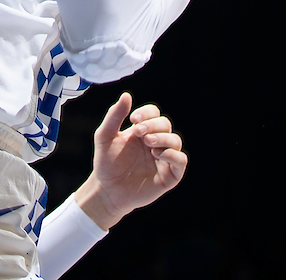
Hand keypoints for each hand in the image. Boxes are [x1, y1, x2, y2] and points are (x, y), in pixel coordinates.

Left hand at [74, 92, 187, 230]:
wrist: (107, 190)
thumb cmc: (106, 163)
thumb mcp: (105, 136)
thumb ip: (114, 116)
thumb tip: (126, 95)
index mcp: (142, 131)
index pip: (154, 113)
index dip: (148, 113)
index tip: (134, 119)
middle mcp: (155, 142)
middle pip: (165, 124)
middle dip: (154, 125)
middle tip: (139, 132)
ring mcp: (163, 158)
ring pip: (175, 140)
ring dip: (163, 138)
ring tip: (148, 143)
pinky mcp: (169, 175)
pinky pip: (180, 160)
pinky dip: (173, 155)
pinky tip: (157, 155)